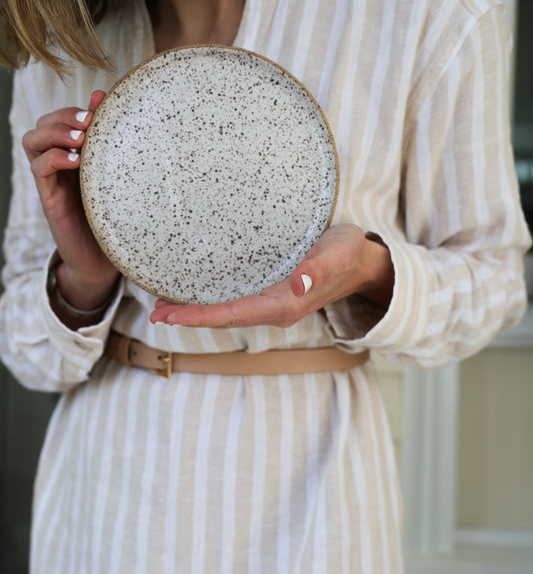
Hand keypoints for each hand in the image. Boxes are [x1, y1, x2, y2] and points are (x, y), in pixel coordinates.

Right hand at [23, 89, 118, 309]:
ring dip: (55, 132)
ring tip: (80, 138)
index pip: (60, 118)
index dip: (74, 109)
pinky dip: (54, 158)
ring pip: (32, 141)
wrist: (102, 261)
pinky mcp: (49, 199)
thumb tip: (119, 115)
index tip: (98, 110)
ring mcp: (51, 181)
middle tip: (87, 121)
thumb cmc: (113, 218)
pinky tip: (75, 161)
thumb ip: (114, 150)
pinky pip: (39, 168)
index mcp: (74, 156)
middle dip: (63, 116)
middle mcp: (58, 165)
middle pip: (42, 124)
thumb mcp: (117, 180)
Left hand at [149, 224, 393, 328]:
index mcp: (284, 304)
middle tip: (154, 310)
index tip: (170, 314)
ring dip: (196, 312)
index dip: (199, 316)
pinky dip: (211, 303)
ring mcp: (272, 306)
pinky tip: (196, 294)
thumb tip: (298, 282)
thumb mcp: (338, 254)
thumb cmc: (349, 254)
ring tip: (164, 306)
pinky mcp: (272, 296)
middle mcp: (274, 310)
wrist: (364, 264)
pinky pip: (235, 303)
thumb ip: (320, 268)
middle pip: (223, 319)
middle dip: (189, 317)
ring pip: (227, 313)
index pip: (233, 314)